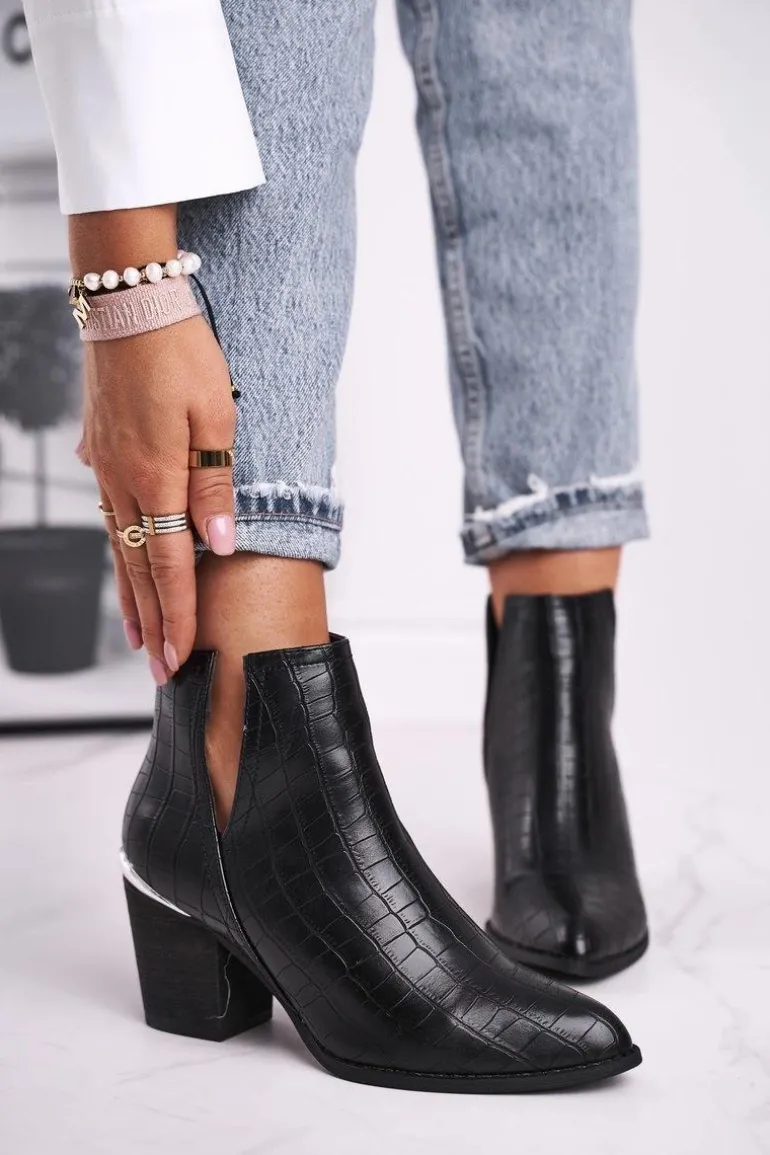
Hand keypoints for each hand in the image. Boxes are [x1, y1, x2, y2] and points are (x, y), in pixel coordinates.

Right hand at [83, 316, 235, 681]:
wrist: (129, 303)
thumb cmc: (180, 354)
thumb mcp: (215, 417)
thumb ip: (214, 486)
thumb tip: (218, 545)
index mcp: (156, 478)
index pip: (170, 567)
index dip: (178, 616)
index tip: (183, 658)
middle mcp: (123, 482)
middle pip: (139, 569)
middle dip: (154, 624)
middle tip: (161, 670)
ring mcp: (106, 468)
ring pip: (119, 547)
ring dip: (131, 596)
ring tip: (139, 636)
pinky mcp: (100, 451)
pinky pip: (111, 516)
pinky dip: (119, 553)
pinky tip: (123, 565)